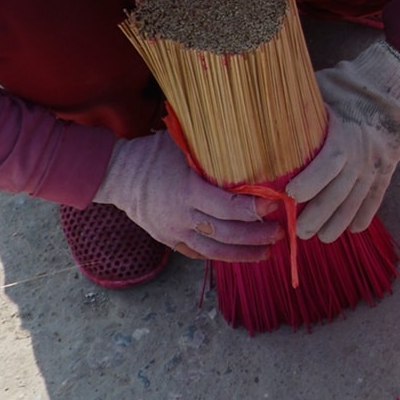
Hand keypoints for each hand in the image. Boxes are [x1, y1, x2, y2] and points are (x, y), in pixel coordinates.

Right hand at [92, 132, 281, 262]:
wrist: (119, 175)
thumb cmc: (156, 153)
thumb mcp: (184, 145)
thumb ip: (215, 150)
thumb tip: (253, 143)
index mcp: (187, 191)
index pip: (226, 207)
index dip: (253, 209)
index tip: (275, 204)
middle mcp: (181, 216)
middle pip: (225, 234)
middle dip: (256, 235)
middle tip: (280, 231)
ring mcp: (174, 232)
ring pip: (213, 251)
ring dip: (243, 253)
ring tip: (267, 251)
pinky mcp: (169, 240)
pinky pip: (198, 254)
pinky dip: (221, 256)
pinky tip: (241, 254)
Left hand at [285, 39, 399, 241]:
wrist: (388, 90)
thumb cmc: (345, 91)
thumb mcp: (320, 92)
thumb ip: (297, 108)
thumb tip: (257, 113)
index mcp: (345, 134)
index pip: (329, 163)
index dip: (311, 182)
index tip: (290, 195)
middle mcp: (363, 154)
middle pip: (340, 192)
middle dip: (319, 215)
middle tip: (299, 231)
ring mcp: (377, 165)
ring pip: (357, 202)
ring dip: (339, 223)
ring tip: (322, 237)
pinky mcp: (386, 171)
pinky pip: (376, 198)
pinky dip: (365, 215)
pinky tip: (352, 229)